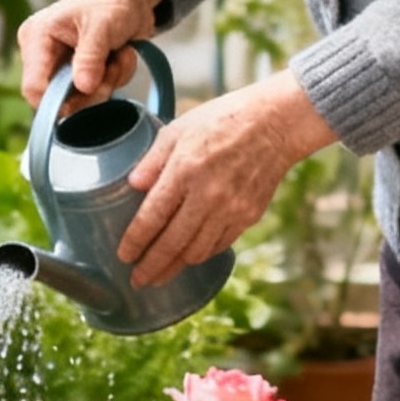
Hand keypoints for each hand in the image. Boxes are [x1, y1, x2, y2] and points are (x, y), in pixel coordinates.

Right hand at [18, 0, 167, 107]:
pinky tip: (120, 57)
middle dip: (93, 89)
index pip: (34, 87)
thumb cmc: (111, 0)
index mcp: (37, 38)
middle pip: (60, 99)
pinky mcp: (79, 74)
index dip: (60, 100)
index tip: (90, 90)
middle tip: (114, 66)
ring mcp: (62, 67)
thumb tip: (83, 87)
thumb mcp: (102, 25)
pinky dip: (114, 80)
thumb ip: (90, 56)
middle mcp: (43, 56)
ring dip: (108, 82)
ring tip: (121, 55)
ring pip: (81, 100)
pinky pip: (96, 94)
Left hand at [116, 71, 336, 286]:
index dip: (135, 241)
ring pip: (197, 251)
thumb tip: (132, 185)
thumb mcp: (179, 128)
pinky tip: (190, 256)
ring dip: (176, 267)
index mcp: (185, 171)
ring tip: (160, 274)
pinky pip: (220, 244)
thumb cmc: (224, 119)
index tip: (123, 256)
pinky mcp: (249, 216)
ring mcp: (231, 209)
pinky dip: (202, 254)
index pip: (152, 217)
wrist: (276, 123)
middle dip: (151, 267)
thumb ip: (153, 160)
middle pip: (172, 244)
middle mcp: (208, 196)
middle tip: (137, 280)